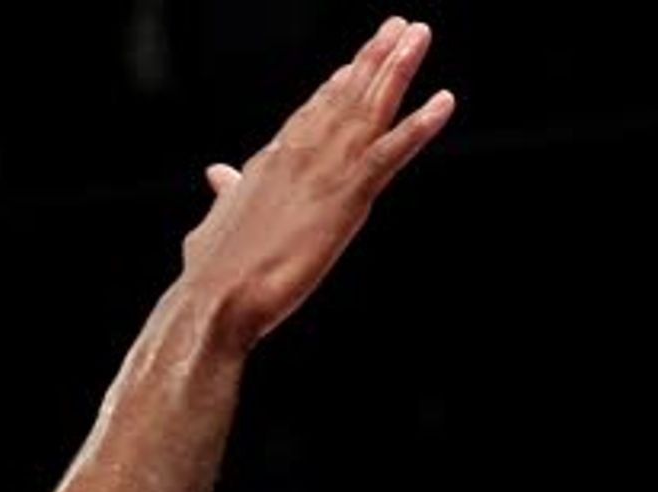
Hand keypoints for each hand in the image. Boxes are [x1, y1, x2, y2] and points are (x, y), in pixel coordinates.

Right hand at [181, 18, 455, 350]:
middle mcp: (298, 154)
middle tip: (399, 27)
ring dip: (398, 70)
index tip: (354, 64)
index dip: (335, 87)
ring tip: (418, 35)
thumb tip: (218, 175)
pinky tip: (443, 102)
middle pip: (343, 97)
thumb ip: (227, 194)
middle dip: (373, 60)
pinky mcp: (347, 198)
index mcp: (270, 162)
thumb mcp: (217, 223)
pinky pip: (391, 152)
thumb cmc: (213, 272)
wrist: (216, 297)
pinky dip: (420, 126)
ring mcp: (324, 172)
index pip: (309, 114)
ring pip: (368, 110)